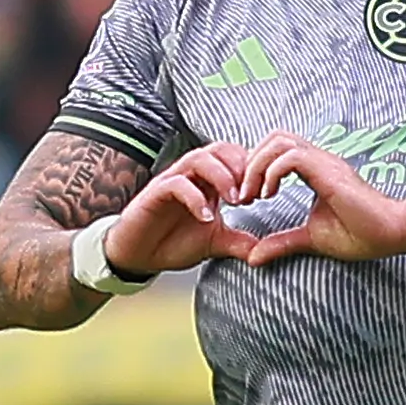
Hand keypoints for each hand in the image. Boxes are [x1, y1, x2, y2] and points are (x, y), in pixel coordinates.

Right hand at [99, 144, 255, 278]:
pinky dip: (195, 198)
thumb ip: (238, 242)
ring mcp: (172, 181)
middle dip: (241, 167)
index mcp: (208, 180)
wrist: (138, 255)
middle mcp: (191, 175)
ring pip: (199, 158)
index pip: (234, 156)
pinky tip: (206, 217)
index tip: (266, 193)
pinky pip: (176, 183)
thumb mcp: (214, 243)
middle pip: (220, 148)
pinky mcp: (155, 193)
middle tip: (252, 195)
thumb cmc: (173, 241)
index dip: (253, 169)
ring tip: (234, 201)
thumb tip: (264, 250)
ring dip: (221, 177)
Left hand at [236, 133, 405, 264]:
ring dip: (257, 166)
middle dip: (250, 162)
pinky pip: (292, 157)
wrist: (393, 234)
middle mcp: (319, 160)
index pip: (276, 150)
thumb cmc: (361, 234)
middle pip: (274, 137)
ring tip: (253, 195)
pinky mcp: (330, 172)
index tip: (246, 199)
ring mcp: (325, 163)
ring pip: (279, 141)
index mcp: (315, 170)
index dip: (255, 169)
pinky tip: (269, 195)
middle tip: (244, 195)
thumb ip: (281, 243)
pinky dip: (272, 172)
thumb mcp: (310, 239)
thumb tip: (253, 257)